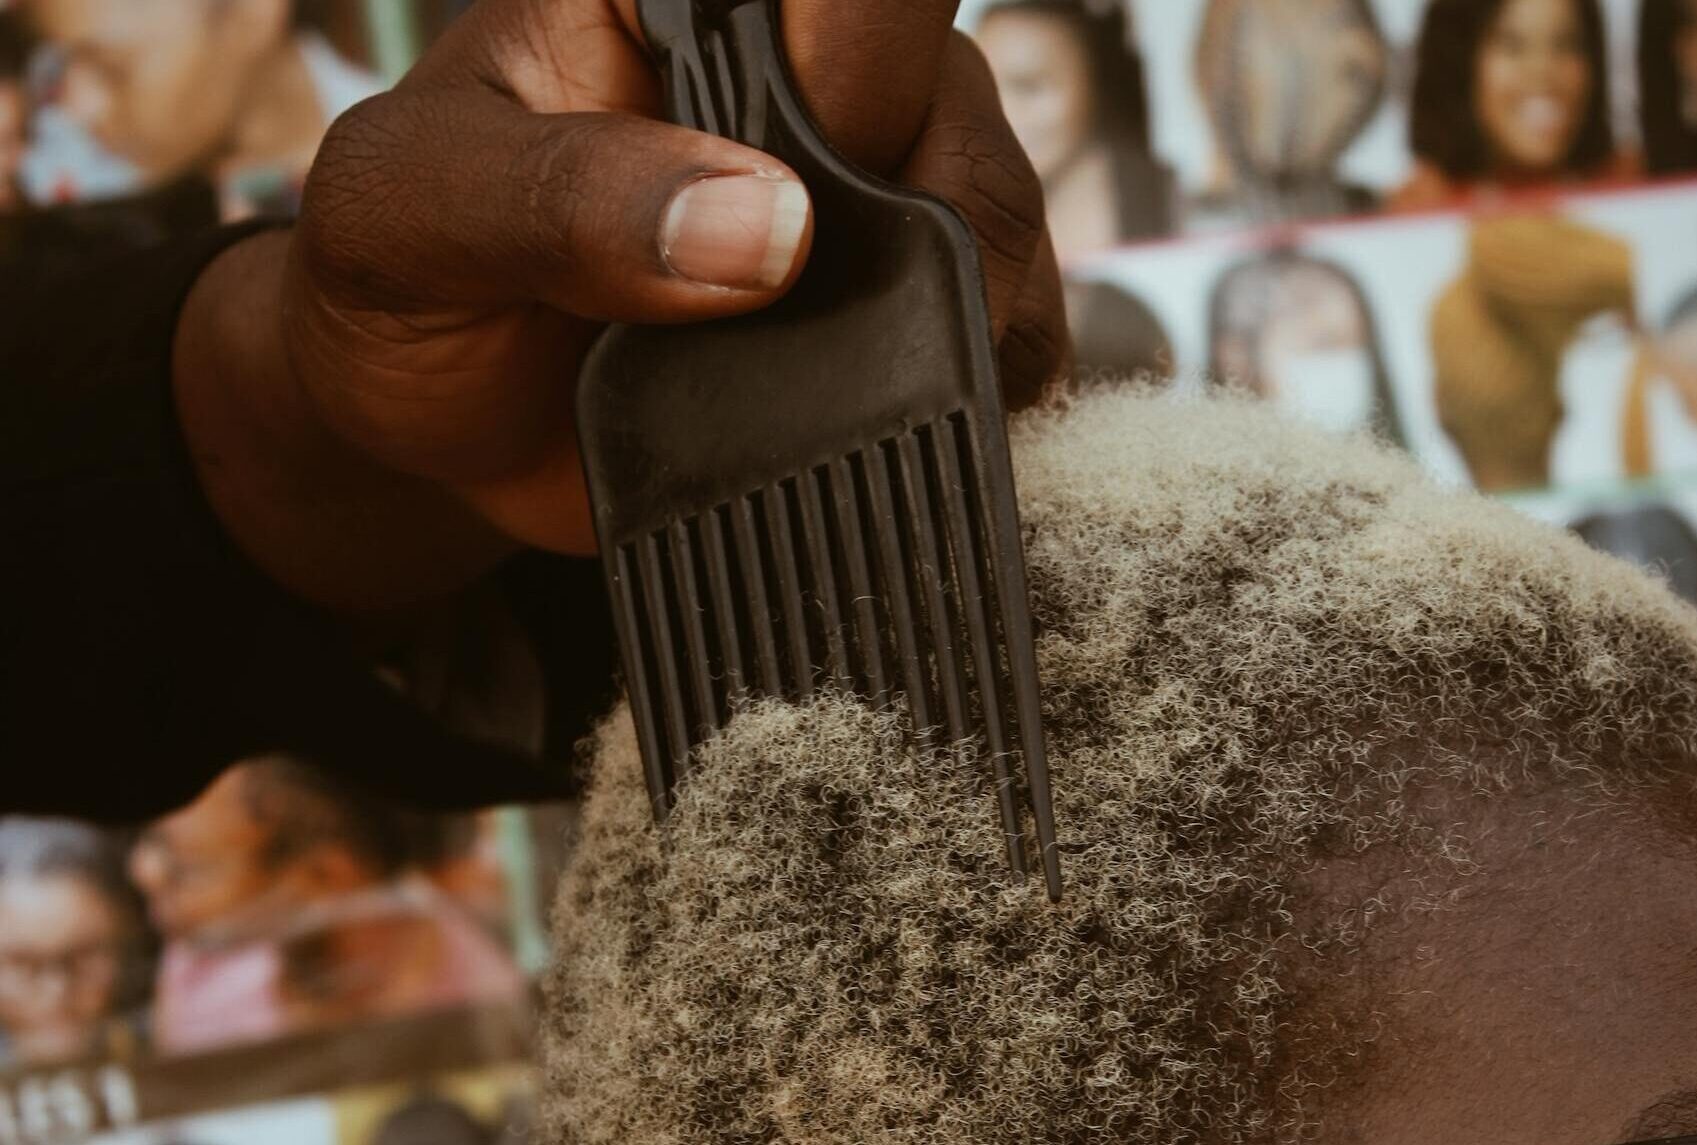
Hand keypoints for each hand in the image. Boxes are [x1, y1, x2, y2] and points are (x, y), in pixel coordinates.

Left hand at [175, 0, 1064, 611]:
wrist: (445, 423)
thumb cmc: (408, 290)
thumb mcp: (411, 223)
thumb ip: (559, 200)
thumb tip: (770, 230)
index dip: (840, 90)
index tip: (772, 224)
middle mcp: (791, 62)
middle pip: (949, 96)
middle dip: (903, 233)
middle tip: (786, 331)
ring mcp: (862, 170)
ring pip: (1000, 210)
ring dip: (947, 318)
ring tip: (824, 387)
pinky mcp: (900, 284)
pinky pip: (1013, 316)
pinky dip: (979, 381)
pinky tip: (890, 407)